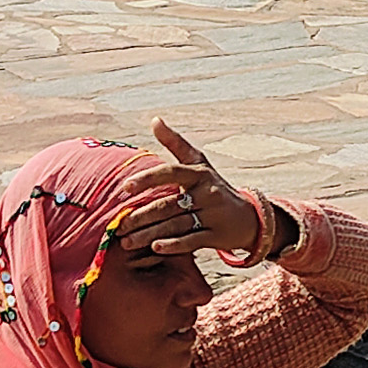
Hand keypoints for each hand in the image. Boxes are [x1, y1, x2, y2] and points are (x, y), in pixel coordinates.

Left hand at [105, 119, 266, 260]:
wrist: (248, 217)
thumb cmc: (214, 186)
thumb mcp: (198, 163)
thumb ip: (175, 143)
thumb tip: (154, 119)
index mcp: (198, 173)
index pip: (170, 173)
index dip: (148, 179)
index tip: (125, 187)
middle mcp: (207, 193)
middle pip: (168, 205)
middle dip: (140, 217)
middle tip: (118, 226)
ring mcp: (213, 215)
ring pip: (175, 225)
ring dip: (148, 234)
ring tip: (126, 241)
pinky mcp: (216, 236)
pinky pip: (192, 241)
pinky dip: (173, 245)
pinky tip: (155, 248)